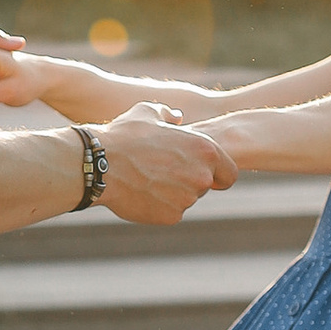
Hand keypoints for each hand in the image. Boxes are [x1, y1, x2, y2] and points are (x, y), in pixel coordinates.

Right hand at [99, 104, 236, 223]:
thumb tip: (176, 117)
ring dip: (173, 193)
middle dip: (189, 181)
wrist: (100, 165)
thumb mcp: (147, 113)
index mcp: (205, 150)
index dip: (219, 175)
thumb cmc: (124, 135)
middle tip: (163, 172)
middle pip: (205, 187)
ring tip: (147, 179)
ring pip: (186, 200)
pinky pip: (171, 213)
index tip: (205, 174)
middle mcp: (202, 176)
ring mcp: (187, 199)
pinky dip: (159, 206)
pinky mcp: (171, 216)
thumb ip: (168, 114)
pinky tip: (140, 192)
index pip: (229, 173)